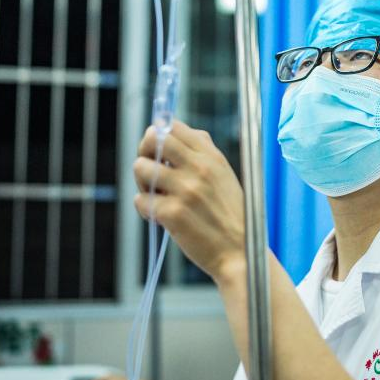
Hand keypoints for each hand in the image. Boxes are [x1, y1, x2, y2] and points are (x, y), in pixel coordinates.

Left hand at [133, 120, 245, 283]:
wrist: (239, 253)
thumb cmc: (230, 216)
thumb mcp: (224, 175)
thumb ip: (201, 152)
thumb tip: (170, 131)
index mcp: (212, 156)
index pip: (173, 127)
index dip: (159, 136)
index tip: (158, 151)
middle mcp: (198, 169)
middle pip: (152, 139)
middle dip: (145, 153)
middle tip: (151, 171)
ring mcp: (185, 190)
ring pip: (140, 167)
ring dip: (142, 183)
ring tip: (156, 196)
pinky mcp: (172, 213)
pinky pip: (140, 200)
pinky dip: (146, 210)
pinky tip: (161, 218)